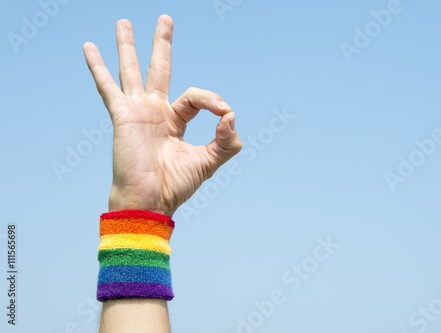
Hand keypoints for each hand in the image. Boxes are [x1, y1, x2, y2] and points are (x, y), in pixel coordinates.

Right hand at [82, 15, 241, 216]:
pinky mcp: (123, 115)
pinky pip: (108, 87)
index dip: (212, 100)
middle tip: (166, 19)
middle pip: (160, 69)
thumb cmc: (176, 185)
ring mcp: (137, 110)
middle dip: (162, 44)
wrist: (150, 200)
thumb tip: (231, 115)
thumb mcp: (208, 161)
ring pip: (133, 70)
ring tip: (124, 21)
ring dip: (128, 45)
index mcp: (174, 121)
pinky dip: (98, 67)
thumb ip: (225, 141)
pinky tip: (89, 47)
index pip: (194, 97)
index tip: (224, 113)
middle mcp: (155, 111)